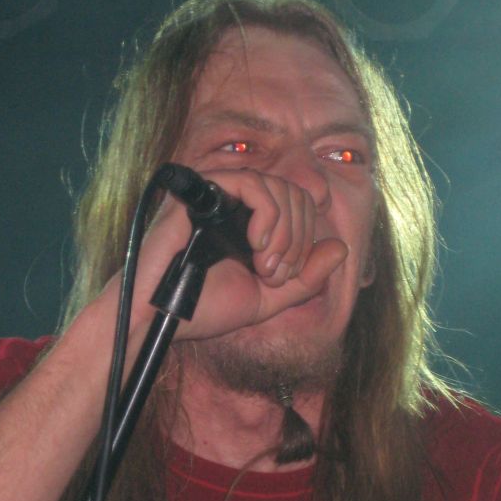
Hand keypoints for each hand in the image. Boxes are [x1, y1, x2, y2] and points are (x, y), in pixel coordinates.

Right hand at [98, 168, 347, 340]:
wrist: (160, 320)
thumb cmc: (204, 308)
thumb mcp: (268, 298)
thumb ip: (305, 278)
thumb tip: (340, 247)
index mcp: (251, 222)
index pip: (300, 206)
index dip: (306, 239)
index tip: (285, 274)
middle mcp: (235, 204)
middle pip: (294, 193)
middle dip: (297, 238)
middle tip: (274, 272)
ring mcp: (217, 195)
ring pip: (276, 185)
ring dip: (284, 230)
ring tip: (265, 265)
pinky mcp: (199, 192)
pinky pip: (249, 180)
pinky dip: (266, 212)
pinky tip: (256, 244)